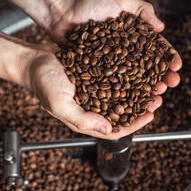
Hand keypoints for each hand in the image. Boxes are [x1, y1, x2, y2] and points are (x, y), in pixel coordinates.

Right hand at [30, 0, 181, 138]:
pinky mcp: (93, 76)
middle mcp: (92, 107)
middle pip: (122, 111)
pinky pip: (115, 79)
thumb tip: (109, 130)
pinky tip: (138, 69)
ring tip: (152, 84)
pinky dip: (128, 77)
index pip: (115, 128)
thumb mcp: (60, 104)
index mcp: (85, 118)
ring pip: (121, 95)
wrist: (33, 60)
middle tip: (157, 97)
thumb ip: (83, 120)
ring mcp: (93, 91)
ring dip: (138, 91)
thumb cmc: (42, 83)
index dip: (134, 123)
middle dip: (141, 106)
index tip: (150, 114)